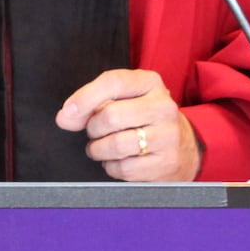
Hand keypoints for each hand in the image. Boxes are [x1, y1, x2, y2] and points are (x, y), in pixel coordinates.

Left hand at [57, 68, 201, 181]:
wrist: (184, 147)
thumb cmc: (144, 120)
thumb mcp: (124, 101)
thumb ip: (91, 104)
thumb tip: (65, 117)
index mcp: (151, 83)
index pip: (113, 82)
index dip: (84, 97)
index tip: (68, 112)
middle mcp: (163, 107)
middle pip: (110, 116)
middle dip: (93, 129)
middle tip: (96, 133)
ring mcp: (168, 136)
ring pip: (115, 145)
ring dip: (99, 150)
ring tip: (102, 148)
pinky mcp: (166, 163)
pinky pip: (123, 168)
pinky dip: (112, 167)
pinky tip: (119, 160)